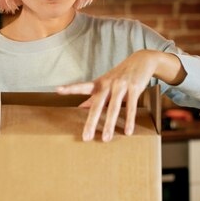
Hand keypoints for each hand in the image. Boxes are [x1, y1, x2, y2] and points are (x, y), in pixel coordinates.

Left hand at [57, 50, 185, 141]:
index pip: (82, 86)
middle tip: (86, 137)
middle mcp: (108, 84)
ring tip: (106, 139)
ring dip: (110, 125)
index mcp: (99, 84)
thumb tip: (80, 108)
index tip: (58, 90)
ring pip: (114, 108)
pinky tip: (128, 131)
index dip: (70, 88)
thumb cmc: (120, 75)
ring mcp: (121, 86)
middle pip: (97, 105)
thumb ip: (94, 97)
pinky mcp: (134, 88)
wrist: (141, 61)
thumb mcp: (105, 84)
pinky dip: (129, 120)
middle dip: (91, 122)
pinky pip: (131, 107)